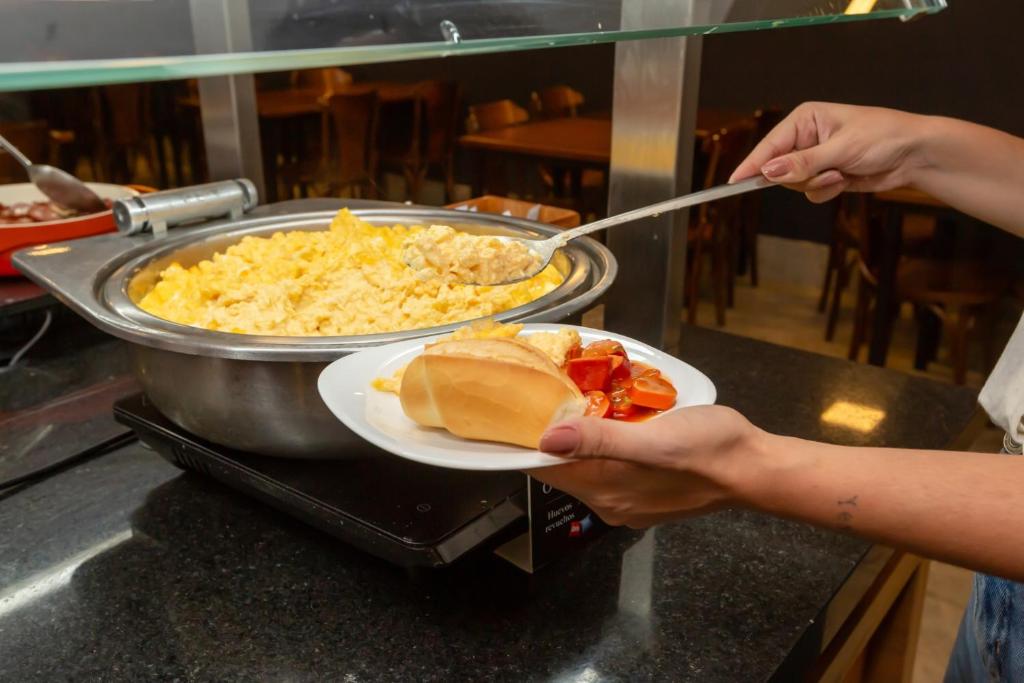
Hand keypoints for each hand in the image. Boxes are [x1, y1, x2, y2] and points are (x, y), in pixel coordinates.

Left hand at [525, 406, 763, 527]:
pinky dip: (600, 443)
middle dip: (548, 434)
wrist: (755, 467)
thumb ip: (600, 441)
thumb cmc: (707, 450)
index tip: (511, 410)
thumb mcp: (653, 441)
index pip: (545, 469)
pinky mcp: (646, 489)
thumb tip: (547, 439)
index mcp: (605, 491)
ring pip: (585, 464)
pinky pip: (609, 465)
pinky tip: (607, 418)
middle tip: (539, 391)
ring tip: (567, 398)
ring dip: (575, 436)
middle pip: (562, 467)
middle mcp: (610, 501)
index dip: (524, 441)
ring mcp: (629, 498)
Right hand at [729, 102, 928, 202]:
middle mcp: (805, 137)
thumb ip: (802, 163)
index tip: (735, 182)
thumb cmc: (883, 136)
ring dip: (818, 184)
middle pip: (779, 169)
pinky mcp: (825, 175)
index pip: (769, 145)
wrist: (914, 154)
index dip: (752, 165)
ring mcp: (814, 158)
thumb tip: (768, 171)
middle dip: (801, 177)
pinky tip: (846, 180)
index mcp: (805, 119)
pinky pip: (811, 193)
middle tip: (828, 171)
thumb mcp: (840, 149)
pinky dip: (827, 191)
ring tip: (842, 173)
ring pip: (794, 184)